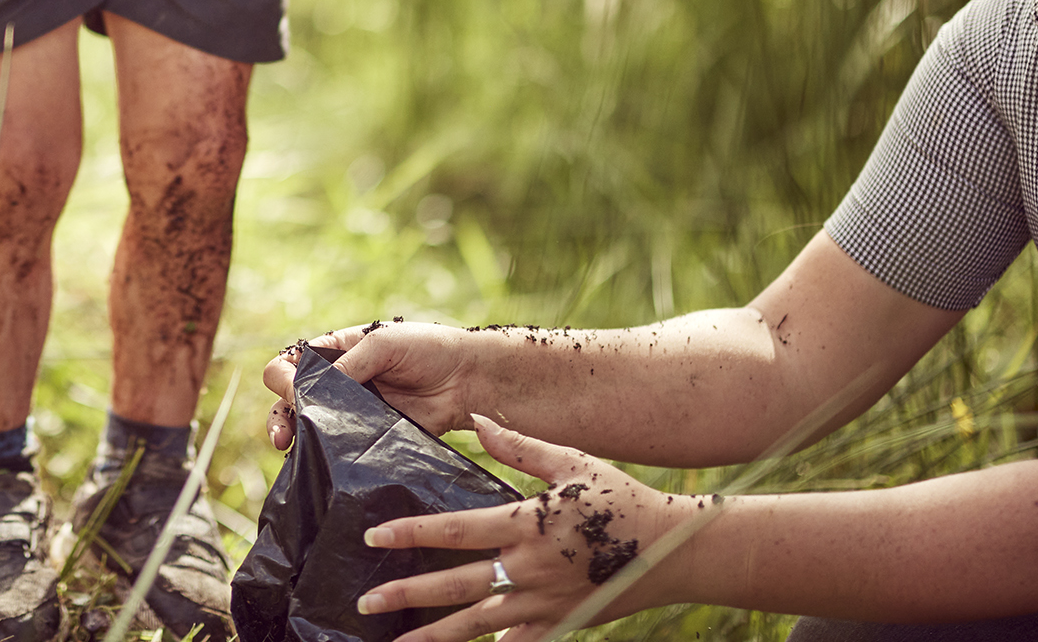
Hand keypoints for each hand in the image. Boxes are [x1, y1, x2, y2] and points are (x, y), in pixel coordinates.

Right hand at [262, 321, 475, 450]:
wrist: (466, 381)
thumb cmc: (427, 349)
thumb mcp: (383, 343)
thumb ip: (348, 364)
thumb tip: (312, 391)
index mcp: (335, 353)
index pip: (290, 363)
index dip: (284, 377)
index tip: (294, 392)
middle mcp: (336, 384)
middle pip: (289, 400)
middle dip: (279, 416)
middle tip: (282, 435)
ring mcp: (350, 414)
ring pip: (308, 429)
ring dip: (294, 438)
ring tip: (289, 449)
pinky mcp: (367, 439)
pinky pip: (338, 450)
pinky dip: (324, 456)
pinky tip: (320, 463)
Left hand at [356, 417, 707, 640]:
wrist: (671, 551)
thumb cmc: (620, 500)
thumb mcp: (572, 463)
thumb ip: (520, 445)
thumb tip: (478, 417)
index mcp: (527, 525)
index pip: (455, 529)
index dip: (411, 533)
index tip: (373, 537)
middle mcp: (530, 569)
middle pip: (456, 586)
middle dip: (407, 595)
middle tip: (366, 603)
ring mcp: (544, 603)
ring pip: (477, 625)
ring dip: (433, 635)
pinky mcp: (560, 625)